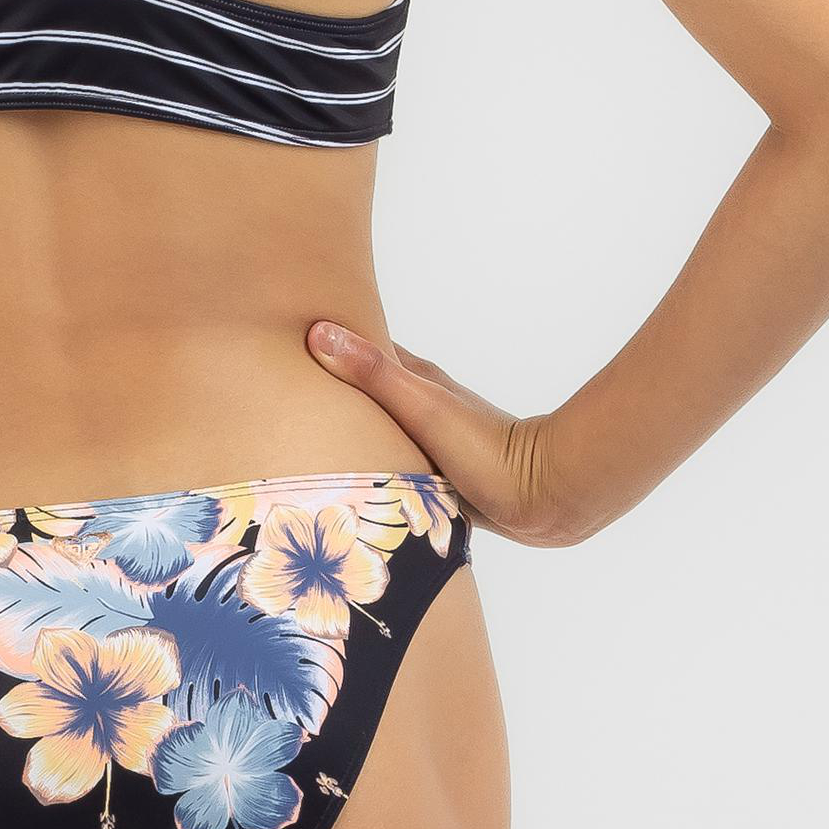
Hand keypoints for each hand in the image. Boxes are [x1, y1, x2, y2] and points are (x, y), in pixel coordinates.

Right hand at [307, 322, 583, 546]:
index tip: (288, 336)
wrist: (541, 497)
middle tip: (287, 390)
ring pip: (379, 428)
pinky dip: (371, 462)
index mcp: (415, 380)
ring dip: (352, 429)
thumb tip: (319, 331)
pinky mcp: (438, 476)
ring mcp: (429, 441)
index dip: (328, 342)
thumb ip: (372, 372)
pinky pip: (392, 463)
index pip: (361, 350)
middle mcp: (420, 406)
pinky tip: (352, 479)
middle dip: (333, 388)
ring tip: (309, 436)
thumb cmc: (484, 448)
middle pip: (367, 391)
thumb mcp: (421, 405)